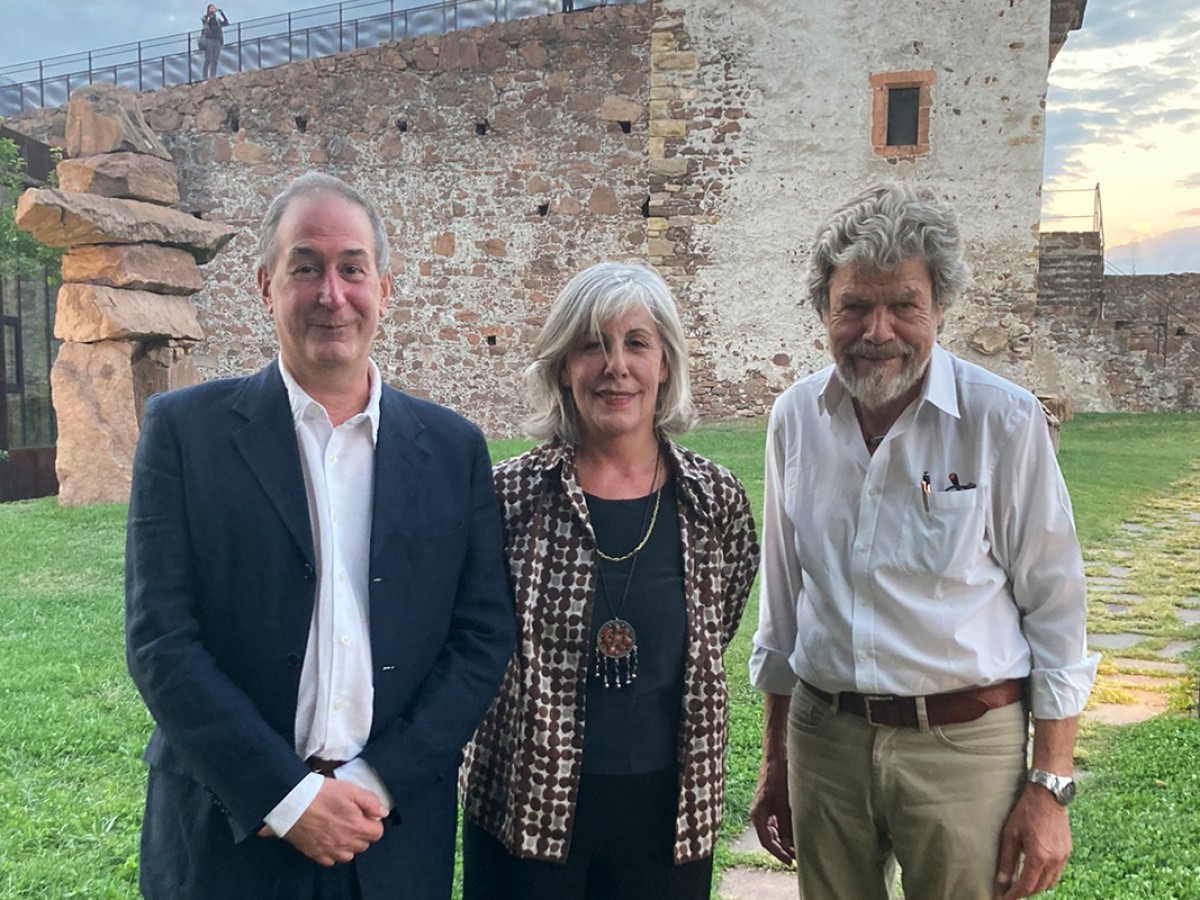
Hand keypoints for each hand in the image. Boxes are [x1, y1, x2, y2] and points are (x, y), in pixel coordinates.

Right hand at [258, 778, 386, 865]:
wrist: (292, 802)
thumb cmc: (321, 794)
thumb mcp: (350, 790)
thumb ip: (370, 801)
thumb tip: (382, 813)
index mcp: (356, 827)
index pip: (377, 833)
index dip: (373, 823)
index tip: (365, 815)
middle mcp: (345, 843)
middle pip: (363, 845)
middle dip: (362, 833)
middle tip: (351, 819)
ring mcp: (330, 850)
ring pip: (348, 855)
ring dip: (348, 845)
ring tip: (340, 830)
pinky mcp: (315, 854)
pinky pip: (330, 860)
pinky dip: (332, 853)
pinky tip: (328, 839)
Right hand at [750, 760, 794, 864]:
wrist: (777, 757)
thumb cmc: (778, 776)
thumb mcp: (783, 803)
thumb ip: (785, 825)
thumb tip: (788, 845)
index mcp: (757, 814)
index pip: (766, 841)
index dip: (778, 853)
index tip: (790, 861)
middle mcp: (759, 814)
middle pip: (770, 838)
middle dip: (783, 848)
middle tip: (798, 857)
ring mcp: (766, 809)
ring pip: (775, 831)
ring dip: (785, 840)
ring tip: (799, 847)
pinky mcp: (772, 804)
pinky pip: (778, 823)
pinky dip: (787, 830)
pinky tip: (797, 833)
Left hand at [994, 783, 1071, 897]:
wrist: (1048, 795)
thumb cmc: (1026, 811)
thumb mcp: (1010, 834)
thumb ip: (1007, 859)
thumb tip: (1003, 880)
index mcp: (1038, 856)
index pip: (1026, 886)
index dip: (1015, 895)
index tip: (1005, 898)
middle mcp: (1054, 860)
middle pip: (1039, 887)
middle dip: (1025, 892)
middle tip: (1011, 891)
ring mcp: (1063, 857)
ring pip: (1050, 882)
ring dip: (1036, 886)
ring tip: (1022, 882)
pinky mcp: (1067, 852)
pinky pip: (1057, 873)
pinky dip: (1046, 877)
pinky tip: (1035, 871)